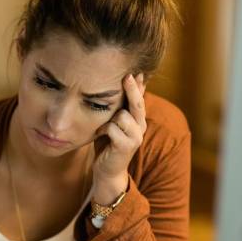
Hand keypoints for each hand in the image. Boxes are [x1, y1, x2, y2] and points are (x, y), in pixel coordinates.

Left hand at [91, 73, 146, 198]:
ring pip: (121, 115)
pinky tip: (100, 134)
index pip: (139, 98)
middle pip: (137, 103)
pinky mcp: (126, 146)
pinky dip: (103, 129)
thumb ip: (118, 108)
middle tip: (127, 76)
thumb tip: (122, 87)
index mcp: (138, 120)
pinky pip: (113, 127)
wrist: (107, 170)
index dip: (138, 84)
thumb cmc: (108, 143)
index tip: (136, 70)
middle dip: (132, 89)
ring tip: (103, 127)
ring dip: (108, 118)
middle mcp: (141, 126)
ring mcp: (136, 137)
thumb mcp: (113, 122)